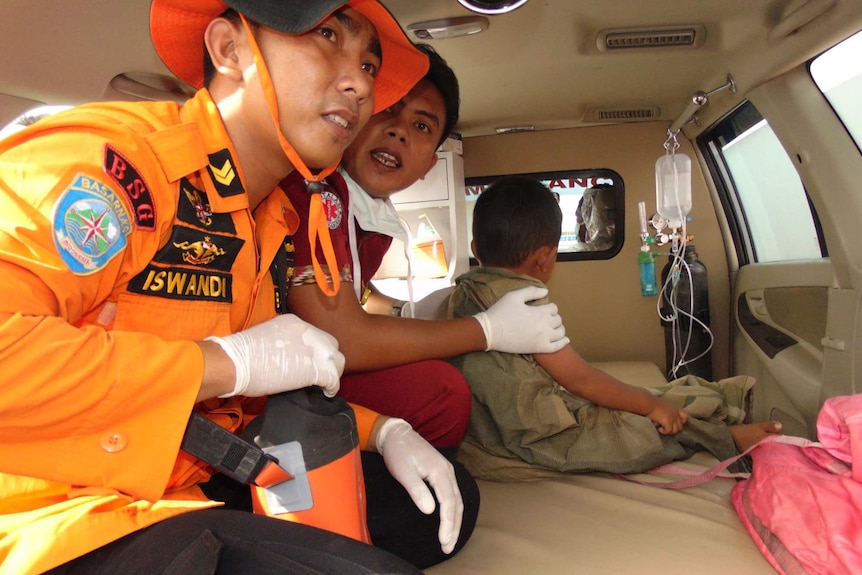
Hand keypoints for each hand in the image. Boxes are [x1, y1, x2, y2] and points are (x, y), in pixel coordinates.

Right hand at [206, 314, 343, 397]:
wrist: (234, 362)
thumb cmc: (241, 354)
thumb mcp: (266, 338)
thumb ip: (282, 343)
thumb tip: (288, 356)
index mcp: (294, 322)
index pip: (315, 335)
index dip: (315, 351)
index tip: (310, 361)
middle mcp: (307, 331)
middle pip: (330, 345)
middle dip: (327, 359)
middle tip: (320, 372)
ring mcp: (313, 349)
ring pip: (336, 360)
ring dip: (332, 373)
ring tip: (325, 384)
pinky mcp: (314, 368)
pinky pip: (333, 378)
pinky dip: (332, 387)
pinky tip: (326, 393)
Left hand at [375, 418, 462, 553]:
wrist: (397, 434)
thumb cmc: (398, 452)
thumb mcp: (403, 471)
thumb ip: (417, 490)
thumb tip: (430, 510)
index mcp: (440, 471)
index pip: (449, 502)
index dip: (448, 523)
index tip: (444, 541)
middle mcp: (448, 472)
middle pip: (457, 504)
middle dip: (454, 528)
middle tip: (448, 547)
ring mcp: (447, 472)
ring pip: (457, 501)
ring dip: (455, 522)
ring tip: (449, 540)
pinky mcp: (442, 474)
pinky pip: (453, 495)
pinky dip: (453, 511)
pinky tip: (449, 521)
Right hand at [473, 286, 569, 353]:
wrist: (490, 332)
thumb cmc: (501, 312)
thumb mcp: (514, 296)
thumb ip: (531, 291)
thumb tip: (546, 292)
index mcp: (539, 312)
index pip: (554, 308)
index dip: (548, 306)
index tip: (541, 308)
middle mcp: (544, 326)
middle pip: (558, 319)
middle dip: (553, 316)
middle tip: (544, 317)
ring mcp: (542, 339)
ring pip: (560, 332)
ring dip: (558, 328)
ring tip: (552, 327)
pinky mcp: (539, 348)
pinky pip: (556, 347)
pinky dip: (562, 343)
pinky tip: (565, 339)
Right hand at [647, 399, 687, 434]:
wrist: (648, 403)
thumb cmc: (652, 403)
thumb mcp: (663, 405)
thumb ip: (667, 411)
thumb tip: (665, 418)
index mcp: (675, 408)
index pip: (685, 417)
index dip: (681, 422)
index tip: (674, 423)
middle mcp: (676, 413)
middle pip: (680, 426)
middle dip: (673, 429)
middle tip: (665, 428)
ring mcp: (673, 418)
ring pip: (675, 430)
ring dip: (669, 431)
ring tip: (662, 429)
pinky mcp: (668, 422)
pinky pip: (668, 431)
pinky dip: (664, 432)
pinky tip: (659, 429)